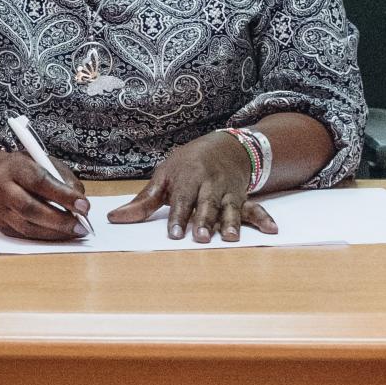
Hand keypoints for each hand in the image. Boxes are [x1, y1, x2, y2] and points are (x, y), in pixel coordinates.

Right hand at [0, 149, 90, 241]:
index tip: (84, 205)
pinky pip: (26, 235)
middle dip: (60, 220)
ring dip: (56, 232)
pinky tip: (62, 234)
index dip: (64, 196)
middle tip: (82, 225)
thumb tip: (80, 203)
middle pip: (30, 208)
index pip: (40, 182)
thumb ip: (64, 178)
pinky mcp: (2, 226)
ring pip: (28, 227)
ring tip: (76, 232)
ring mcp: (0, 210)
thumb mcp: (45, 162)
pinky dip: (47, 237)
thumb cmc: (26, 170)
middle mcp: (3, 189)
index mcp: (15, 167)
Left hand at [109, 131, 275, 242]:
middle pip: (206, 205)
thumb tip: (114, 218)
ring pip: (230, 208)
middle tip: (200, 238)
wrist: (223, 145)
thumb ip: (143, 201)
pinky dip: (265, 219)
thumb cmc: (186, 165)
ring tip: (231, 238)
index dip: (177, 216)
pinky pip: (256, 208)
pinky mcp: (243, 197)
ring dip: (231, 223)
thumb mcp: (163, 176)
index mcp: (187, 178)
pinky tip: (272, 230)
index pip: (181, 200)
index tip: (173, 234)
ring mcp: (228, 192)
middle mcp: (209, 185)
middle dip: (204, 221)